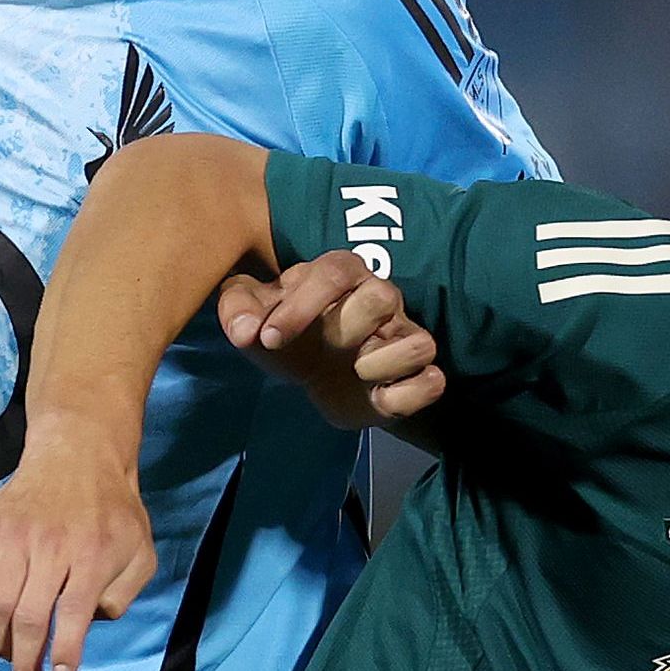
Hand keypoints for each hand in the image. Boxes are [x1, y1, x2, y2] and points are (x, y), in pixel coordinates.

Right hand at [0, 424, 152, 670]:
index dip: (63, 657)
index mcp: (92, 556)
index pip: (73, 617)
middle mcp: (51, 548)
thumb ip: (125, 594)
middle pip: (28, 620)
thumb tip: (91, 623)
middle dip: (25, 666)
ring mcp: (13, 539)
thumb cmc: (113, 510)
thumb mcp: (141, 551)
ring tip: (8, 654)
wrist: (77, 453)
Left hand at [216, 252, 441, 429]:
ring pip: (420, 343)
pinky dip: (406, 396)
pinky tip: (375, 398)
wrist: (313, 371)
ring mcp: (402, 336)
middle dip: (344, 329)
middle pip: (383, 296)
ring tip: (354, 372)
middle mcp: (381, 298)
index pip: (334, 272)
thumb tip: (244, 330)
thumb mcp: (250, 316)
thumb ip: (237, 311)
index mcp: (342, 273)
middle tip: (320, 352)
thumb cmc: (287, 333)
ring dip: (382, 363)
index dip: (300, 306)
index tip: (267, 339)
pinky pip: (432, 382)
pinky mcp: (414, 376)